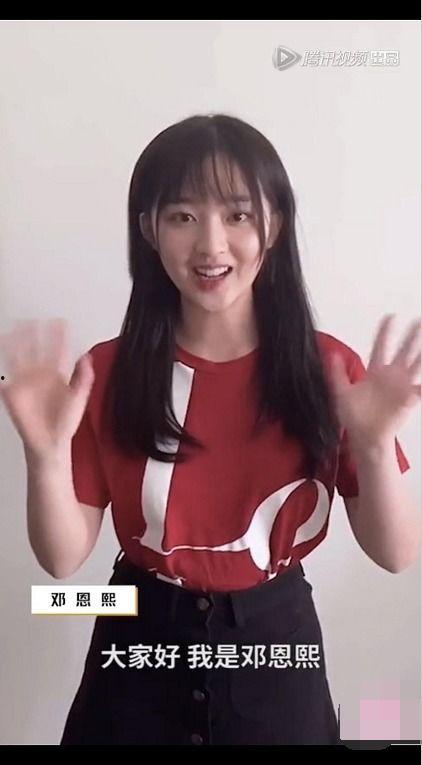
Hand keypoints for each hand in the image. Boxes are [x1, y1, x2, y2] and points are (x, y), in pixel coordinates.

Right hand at [0, 318, 94, 460]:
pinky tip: (0, 354)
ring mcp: (26, 382)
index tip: (61, 322)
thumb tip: (87, 358)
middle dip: (34, 334)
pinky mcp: (13, 394)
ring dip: (16, 344)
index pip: (58, 351)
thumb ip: (84, 379)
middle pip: (36, 349)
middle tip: (34, 319)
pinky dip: (1, 370)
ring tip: (14, 330)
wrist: (51, 442)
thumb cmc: (65, 422)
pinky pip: (5, 378)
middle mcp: (41, 375)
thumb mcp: (80, 400)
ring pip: (19, 358)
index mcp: (58, 374)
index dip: (60, 337)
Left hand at [328, 314, 420, 446]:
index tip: (390, 317)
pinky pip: (420, 389)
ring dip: (420, 353)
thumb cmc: (353, 416)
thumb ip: (337, 374)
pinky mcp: (408, 400)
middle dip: (410, 336)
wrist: (364, 436)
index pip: (381, 347)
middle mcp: (390, 376)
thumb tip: (332, 355)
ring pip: (414, 365)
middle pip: (402, 351)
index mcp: (375, 372)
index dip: (385, 332)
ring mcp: (400, 387)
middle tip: (417, 321)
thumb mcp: (341, 393)